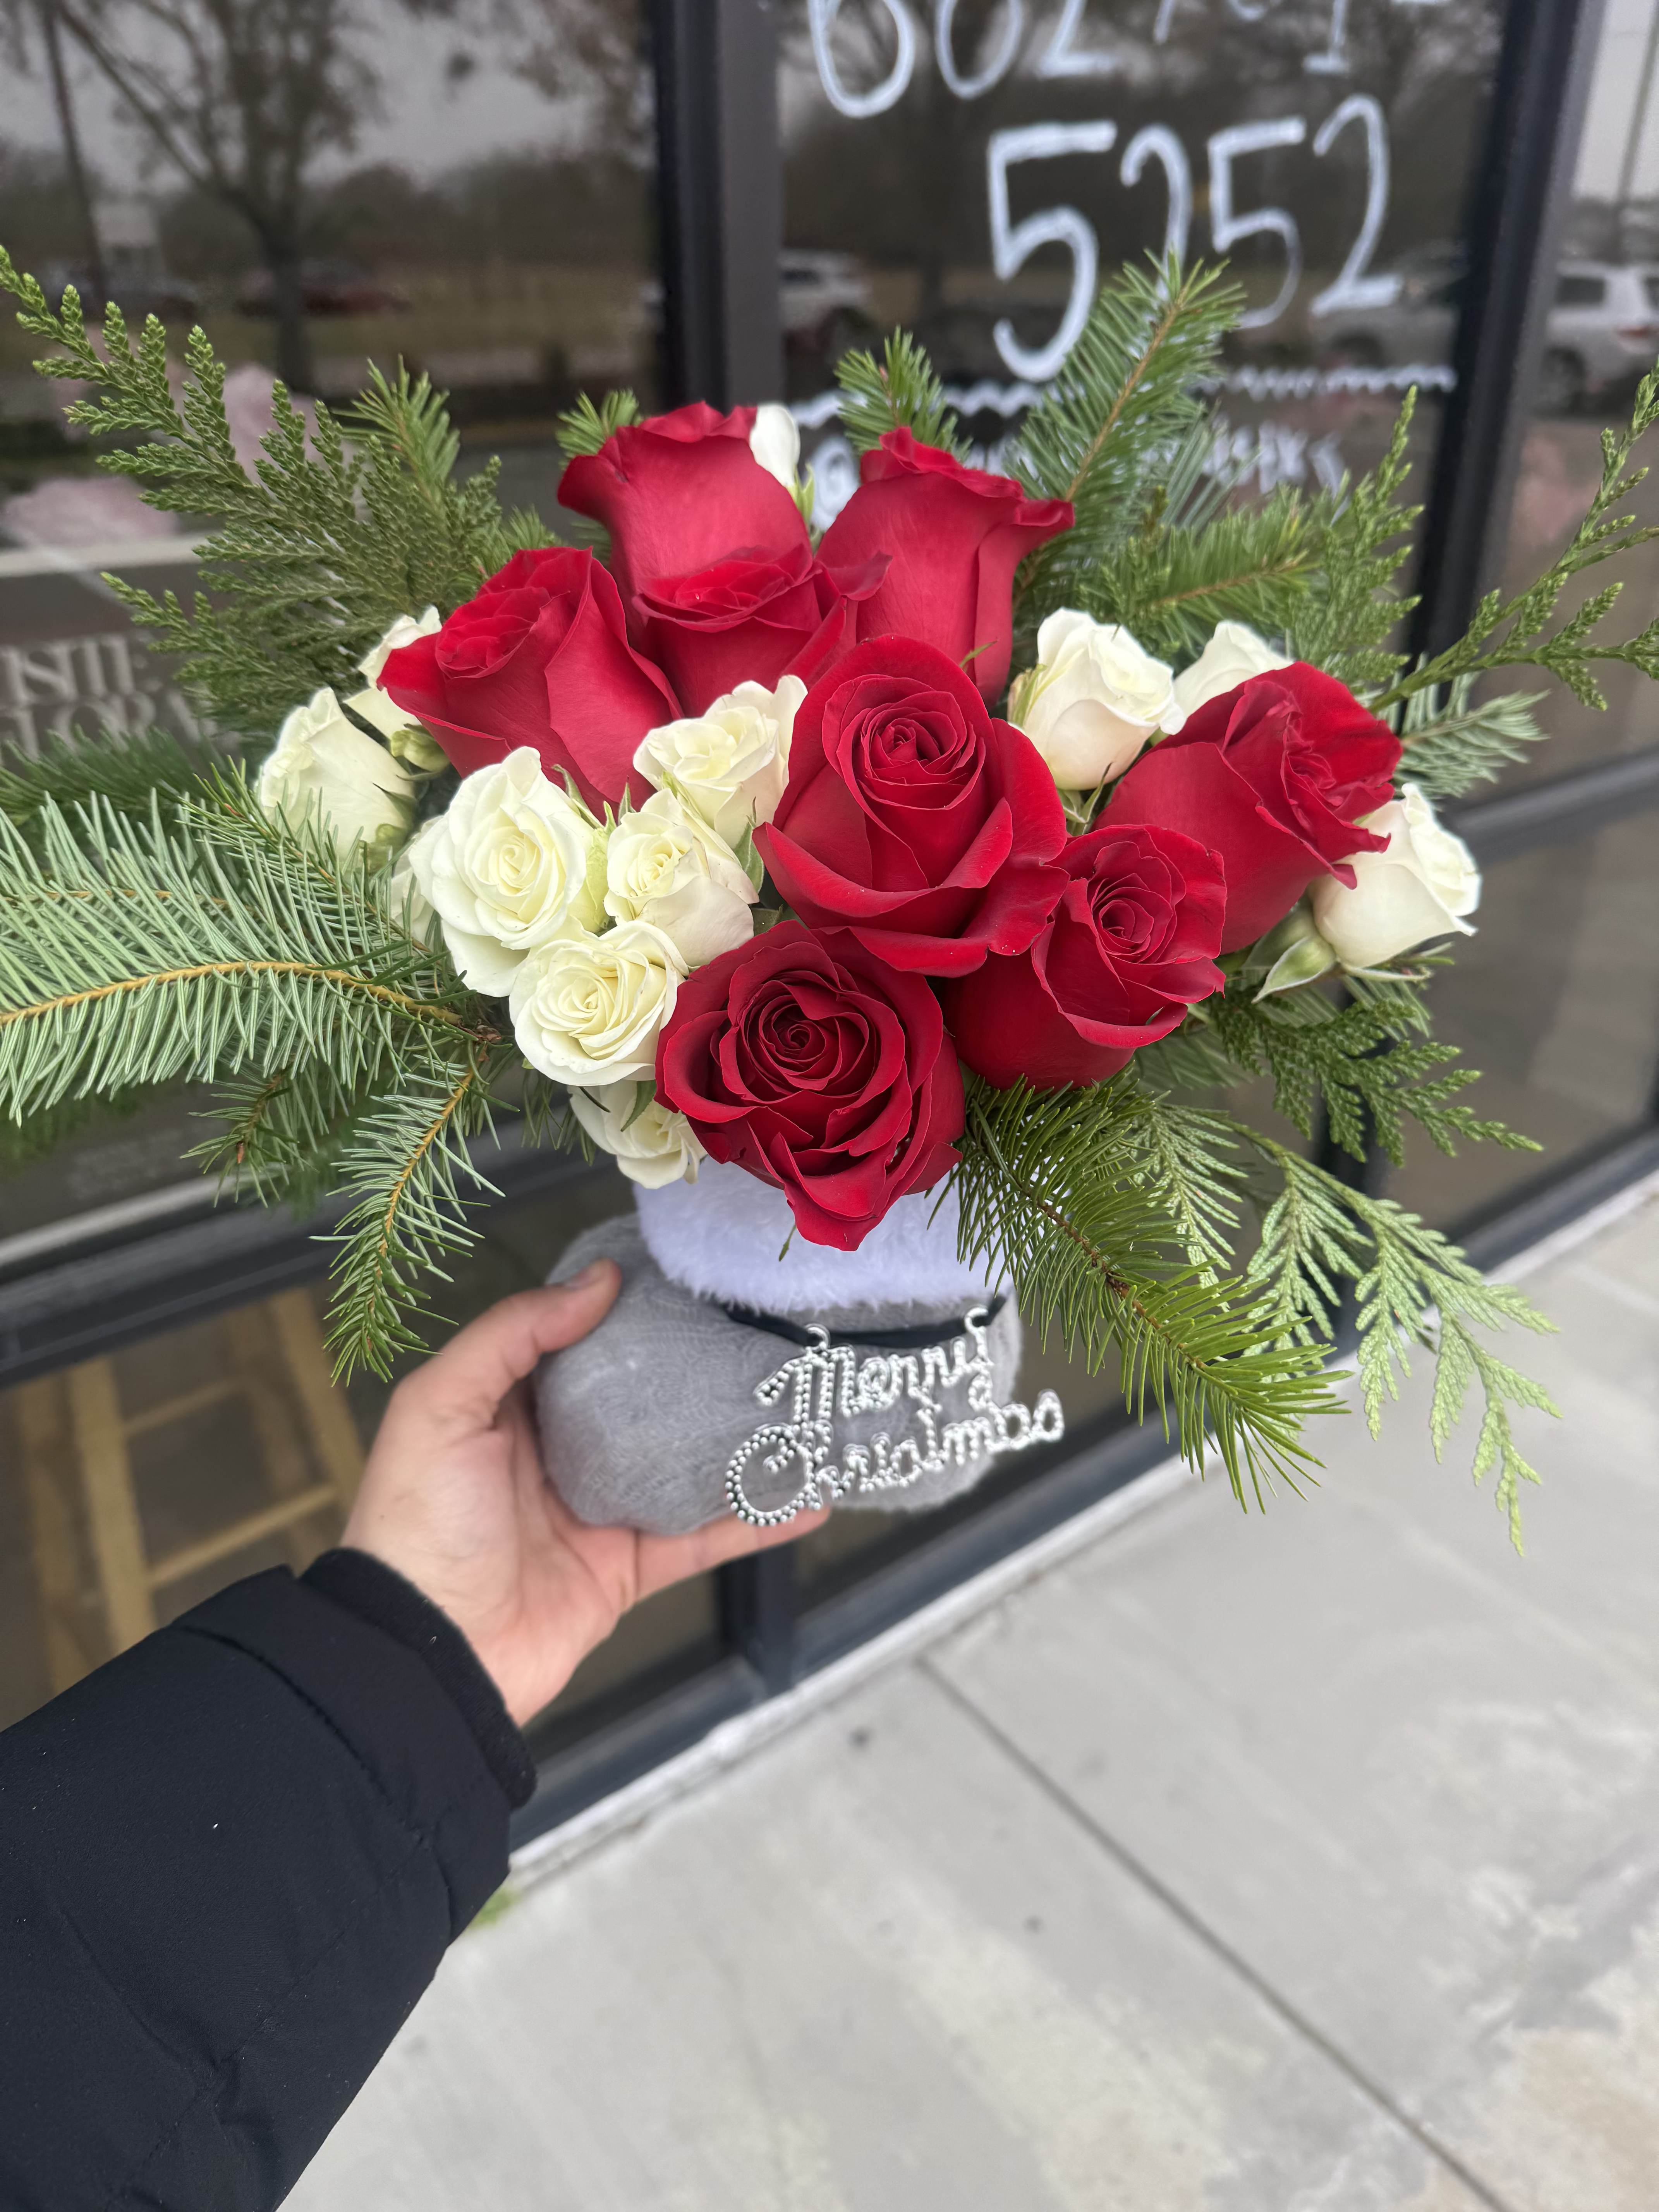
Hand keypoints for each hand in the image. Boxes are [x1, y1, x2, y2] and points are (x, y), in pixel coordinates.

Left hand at [343, 1261, 821, 1723]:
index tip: (684, 1275)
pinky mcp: (627, 1570)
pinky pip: (702, 1538)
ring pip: (683, 1465)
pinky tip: (809, 1498)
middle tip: (760, 1329)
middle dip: (694, 1368)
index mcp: (508, 1409)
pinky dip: (756, 1522)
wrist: (430, 1657)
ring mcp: (597, 1513)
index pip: (576, 1342)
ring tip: (802, 1406)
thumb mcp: (440, 1407)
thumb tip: (598, 1281)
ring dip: (739, 1443)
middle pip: (641, 1399)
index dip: (624, 1308)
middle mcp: (556, 1454)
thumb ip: (511, 1335)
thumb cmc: (419, 1523)